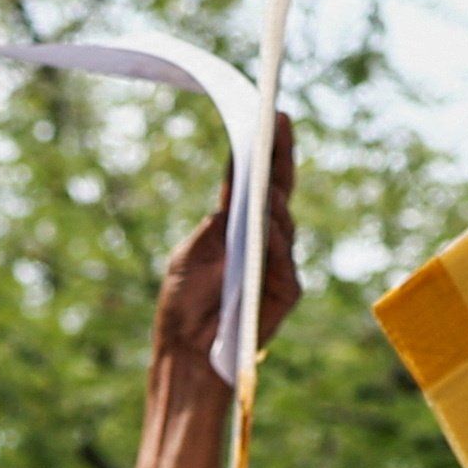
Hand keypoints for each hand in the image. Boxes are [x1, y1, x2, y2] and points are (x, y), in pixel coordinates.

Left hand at [152, 113, 304, 370]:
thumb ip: (213, 229)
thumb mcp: (189, 256)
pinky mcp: (284, 291)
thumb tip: (235, 201)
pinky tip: (269, 227)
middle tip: (279, 123)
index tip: (266, 115)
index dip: (260, 149)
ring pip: (283, 224)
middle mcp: (263, 239)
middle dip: (279, 156)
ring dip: (274, 201)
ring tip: (266, 182)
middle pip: (277, 190)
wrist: (185, 351)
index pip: (252, 179)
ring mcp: (276, 264)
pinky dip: (277, 244)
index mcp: (237, 225)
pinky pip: (285, 262)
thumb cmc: (183, 304)